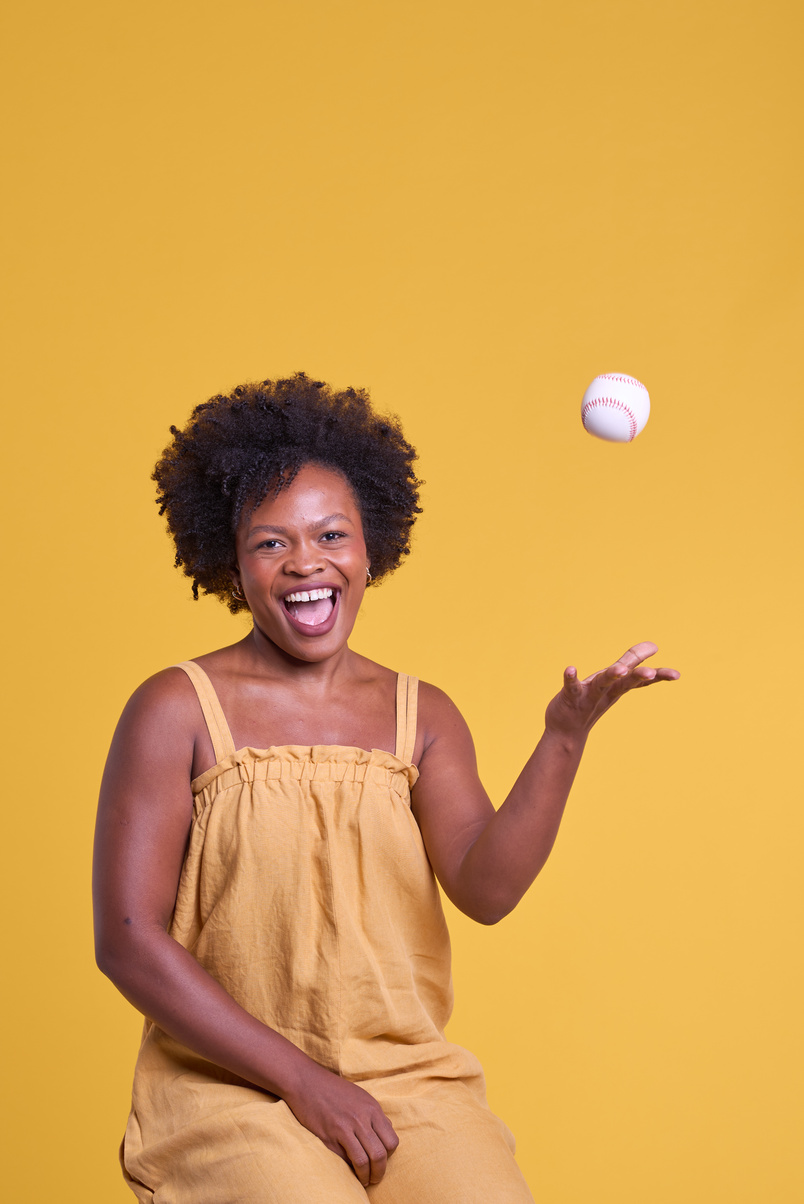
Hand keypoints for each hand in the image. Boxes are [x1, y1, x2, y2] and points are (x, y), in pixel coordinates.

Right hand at [284, 1064, 398, 1185]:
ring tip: (364, 1179)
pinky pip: (344, 1159)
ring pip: (364, 1161)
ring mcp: (344, 1128)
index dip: (389, 1155)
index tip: (382, 1160)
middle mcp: (361, 1118)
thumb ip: (373, 1114)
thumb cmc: (333, 1089)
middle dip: (379, 1172)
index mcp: (371, 1108)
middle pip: (380, 1154)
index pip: (391, 1141)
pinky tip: (349, 1171)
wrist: (306, 1081)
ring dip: (366, 1176)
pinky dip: (349, 1169)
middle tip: (375, 1177)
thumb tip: (387, 1130)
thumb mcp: (360, 1096)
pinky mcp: (328, 1136)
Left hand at [544, 641, 679, 740]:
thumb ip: (630, 662)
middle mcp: (607, 691)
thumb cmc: (592, 700)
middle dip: (638, 676)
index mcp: (618, 686)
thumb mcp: (613, 680)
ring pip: (603, 683)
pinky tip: (570, 669)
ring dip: (612, 675)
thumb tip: (653, 645)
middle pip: (626, 682)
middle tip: (652, 673)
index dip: (658, 676)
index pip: (641, 679)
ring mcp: (589, 695)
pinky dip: (571, 678)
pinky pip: (571, 686)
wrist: (567, 730)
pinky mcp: (571, 697)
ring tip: (620, 670)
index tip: (676, 675)